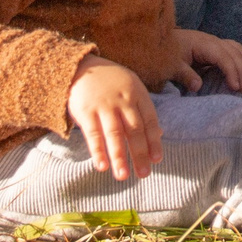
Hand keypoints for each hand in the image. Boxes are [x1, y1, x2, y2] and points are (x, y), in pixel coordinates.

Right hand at [67, 56, 161, 182]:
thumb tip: (160, 134)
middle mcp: (123, 100)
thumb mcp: (131, 88)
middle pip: (134, 130)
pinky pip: (93, 134)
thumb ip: (144, 111)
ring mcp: (104, 105)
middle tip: (144, 174)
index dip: (154, 141)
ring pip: (114, 134)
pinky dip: (98, 151)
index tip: (157, 159)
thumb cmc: (110, 82)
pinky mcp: (85, 111)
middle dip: (140, 154)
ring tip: (123, 176)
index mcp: (137, 94)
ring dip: (120, 157)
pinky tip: (102, 166)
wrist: (80, 66)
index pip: (149, 121)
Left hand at [169, 28, 241, 93]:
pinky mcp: (214, 47)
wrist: (159, 40)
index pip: (223, 56)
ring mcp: (214, 42)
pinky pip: (234, 50)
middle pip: (233, 52)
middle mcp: (211, 41)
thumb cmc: (164, 53)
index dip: (231, 71)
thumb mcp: (170, 65)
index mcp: (202, 44)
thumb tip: (198, 86)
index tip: (235, 87)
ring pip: (237, 49)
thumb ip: (184, 74)